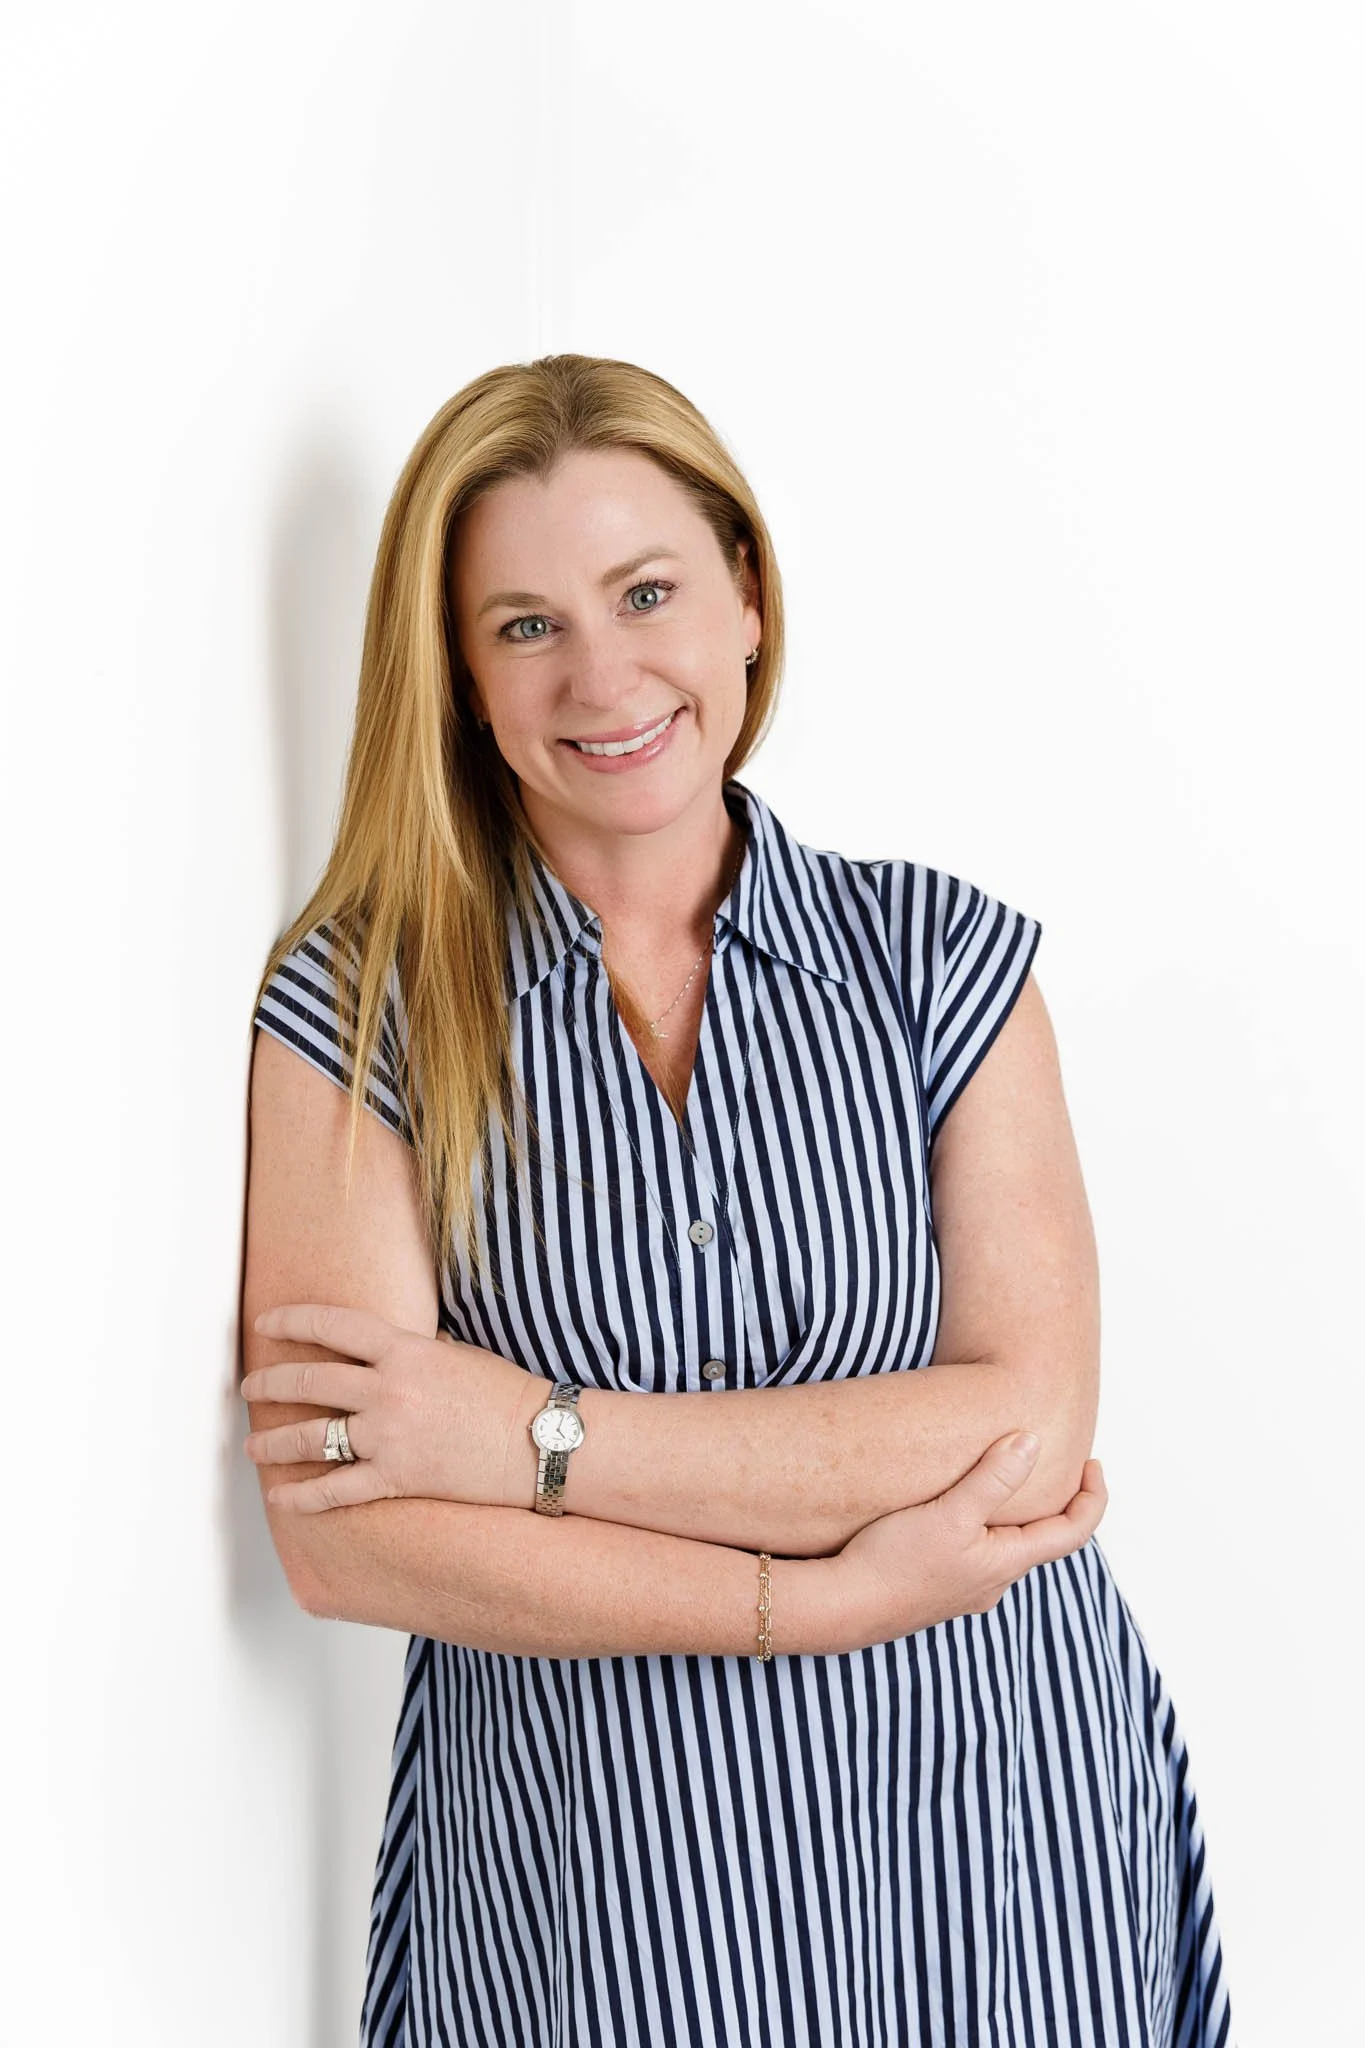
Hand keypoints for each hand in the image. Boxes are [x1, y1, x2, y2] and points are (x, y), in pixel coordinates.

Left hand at [241, 1302, 538, 1512]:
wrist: (541, 1442)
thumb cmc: (507, 1396)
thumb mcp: (455, 1355)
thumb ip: (409, 1353)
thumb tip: (377, 1352)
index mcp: (405, 1350)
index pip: (332, 1326)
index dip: (291, 1321)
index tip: (266, 1323)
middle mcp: (389, 1391)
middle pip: (308, 1381)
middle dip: (269, 1383)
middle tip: (249, 1387)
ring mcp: (389, 1437)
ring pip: (311, 1438)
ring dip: (274, 1443)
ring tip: (254, 1447)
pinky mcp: (397, 1479)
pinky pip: (336, 1491)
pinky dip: (303, 1497)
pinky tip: (282, 1498)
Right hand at [832, 1432, 1106, 1647]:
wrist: (842, 1607)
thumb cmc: (894, 1562)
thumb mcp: (950, 1513)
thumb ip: (994, 1478)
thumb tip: (1032, 1442)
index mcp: (1006, 1563)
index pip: (1072, 1532)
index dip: (1093, 1498)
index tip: (1094, 1464)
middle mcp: (993, 1582)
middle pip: (1041, 1539)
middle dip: (1053, 1501)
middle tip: (1049, 1462)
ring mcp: (965, 1589)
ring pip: (1005, 1547)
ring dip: (1013, 1513)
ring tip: (1003, 1476)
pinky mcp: (937, 1589)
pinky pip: (976, 1553)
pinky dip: (983, 1526)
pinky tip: (955, 1511)